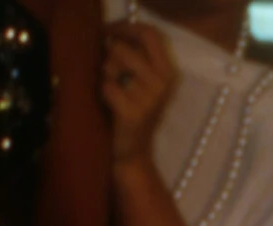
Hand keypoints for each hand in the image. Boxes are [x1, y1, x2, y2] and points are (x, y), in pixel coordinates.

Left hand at [101, 23, 179, 165]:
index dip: (125, 28)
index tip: (111, 33)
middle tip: (111, 70)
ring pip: (111, 66)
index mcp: (168, 71)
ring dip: (106, 75)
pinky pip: (106, 87)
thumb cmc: (133, 109)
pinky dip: (104, 94)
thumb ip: (137, 55)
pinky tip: (112, 105)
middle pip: (123, 47)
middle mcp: (163, 82)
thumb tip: (114, 34)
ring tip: (114, 88)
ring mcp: (149, 98)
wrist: (134, 151)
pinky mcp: (133, 113)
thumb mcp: (144, 80)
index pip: (149, 33)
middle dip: (109, 56)